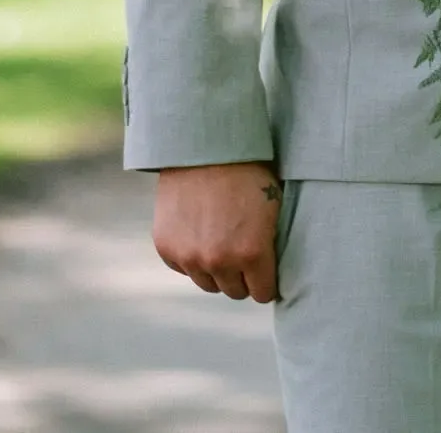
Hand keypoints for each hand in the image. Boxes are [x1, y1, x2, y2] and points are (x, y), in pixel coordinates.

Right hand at [153, 161, 283, 301]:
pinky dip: (191, 257)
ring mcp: (190, 257)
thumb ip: (270, 246)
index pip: (262, 293)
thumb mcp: (272, 209)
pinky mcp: (167, 249)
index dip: (266, 281)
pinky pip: (184, 268)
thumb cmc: (248, 172)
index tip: (265, 272)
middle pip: (234, 291)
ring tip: (221, 241)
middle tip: (243, 253)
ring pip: (208, 284)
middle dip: (242, 276)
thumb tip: (273, 272)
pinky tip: (199, 232)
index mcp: (253, 253)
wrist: (204, 147)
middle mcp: (220, 262)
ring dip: (216, 270)